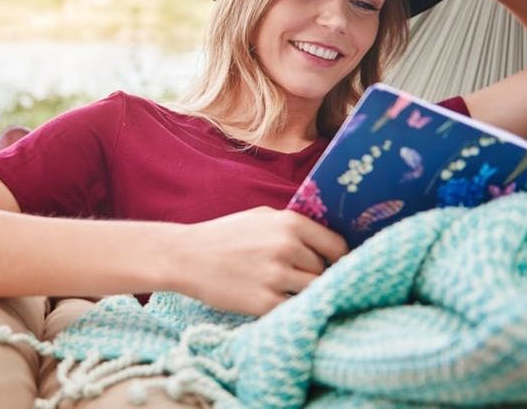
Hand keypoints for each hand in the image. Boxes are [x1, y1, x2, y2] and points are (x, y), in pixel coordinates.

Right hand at [172, 207, 348, 315]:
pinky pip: (294, 310)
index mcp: (290, 223)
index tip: (335, 267)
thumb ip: (293, 225)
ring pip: (314, 292)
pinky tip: (279, 304)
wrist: (186, 256)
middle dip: (317, 277)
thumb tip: (326, 240)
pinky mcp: (263, 302)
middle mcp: (287, 247)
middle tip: (301, 280)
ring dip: (306, 295)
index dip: (340, 259)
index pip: (337, 246)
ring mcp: (276, 276)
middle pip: (326, 271)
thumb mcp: (261, 216)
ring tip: (290, 292)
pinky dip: (291, 310)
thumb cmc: (224, 235)